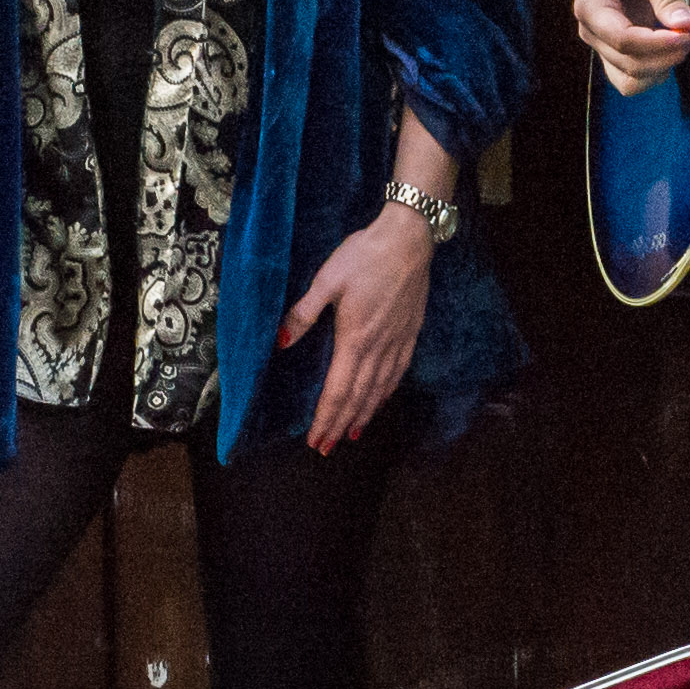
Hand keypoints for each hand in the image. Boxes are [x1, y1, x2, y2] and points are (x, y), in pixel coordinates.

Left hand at [277, 206, 433, 452]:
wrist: (408, 240)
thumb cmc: (364, 256)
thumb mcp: (326, 280)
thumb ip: (303, 313)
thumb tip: (280, 342)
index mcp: (355, 338)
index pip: (338, 390)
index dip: (325, 418)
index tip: (315, 440)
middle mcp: (378, 348)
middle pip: (358, 398)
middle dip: (340, 425)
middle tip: (327, 448)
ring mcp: (398, 343)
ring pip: (379, 390)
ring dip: (363, 416)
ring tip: (350, 435)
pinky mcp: (410, 334)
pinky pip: (397, 374)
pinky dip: (385, 395)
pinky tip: (379, 402)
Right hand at [574, 0, 689, 95]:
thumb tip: (685, 25)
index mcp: (591, 7)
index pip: (623, 40)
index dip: (658, 44)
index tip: (687, 34)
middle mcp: (591, 30)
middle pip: (627, 65)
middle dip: (663, 57)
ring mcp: (602, 42)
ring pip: (629, 80)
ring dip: (660, 69)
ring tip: (682, 41)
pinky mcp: (617, 47)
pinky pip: (633, 74)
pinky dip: (656, 67)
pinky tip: (673, 45)